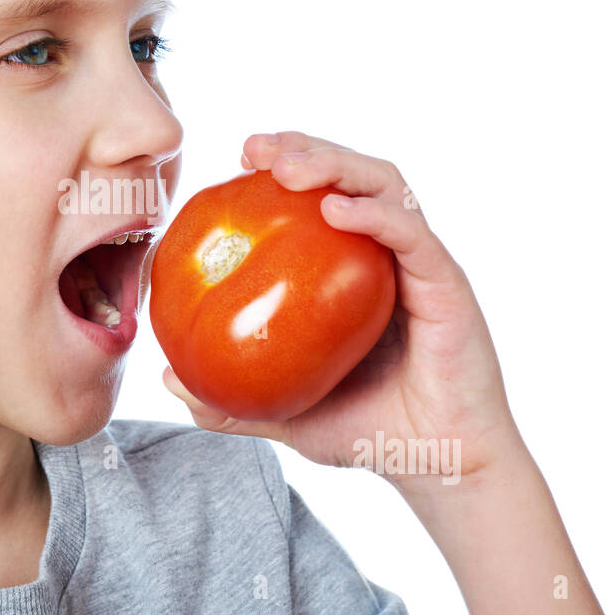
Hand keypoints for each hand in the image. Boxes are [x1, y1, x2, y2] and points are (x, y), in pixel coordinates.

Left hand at [162, 130, 526, 492]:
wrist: (437, 467)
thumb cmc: (367, 431)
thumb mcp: (285, 414)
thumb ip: (231, 399)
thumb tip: (168, 380)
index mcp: (354, 271)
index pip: (320, 196)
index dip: (285, 167)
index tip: (239, 161)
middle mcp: (389, 255)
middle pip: (351, 174)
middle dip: (304, 148)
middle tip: (254, 148)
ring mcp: (420, 265)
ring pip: (384, 186)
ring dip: (335, 164)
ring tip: (287, 167)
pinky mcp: (447, 285)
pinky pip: (412, 236)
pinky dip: (374, 215)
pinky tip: (335, 210)